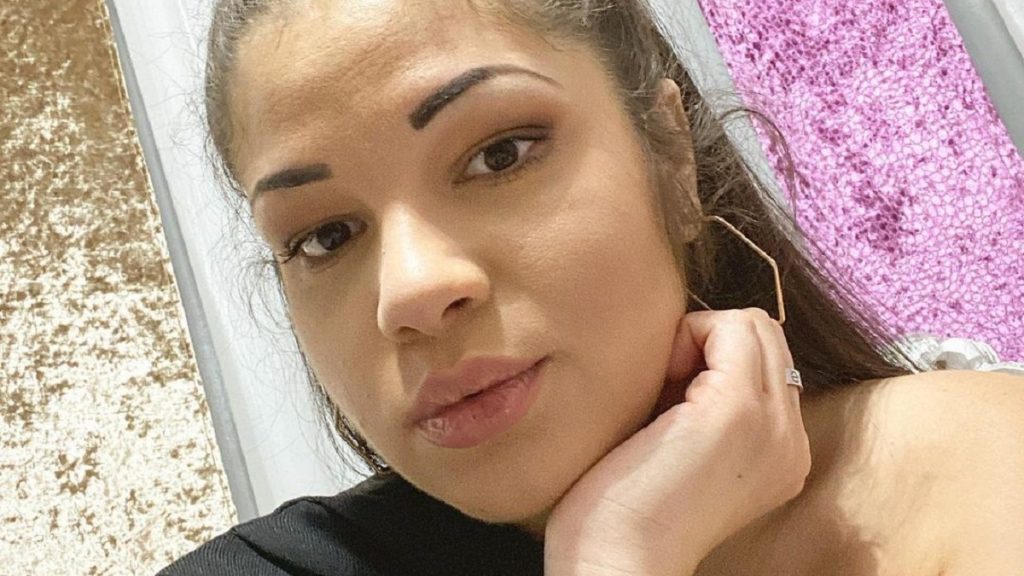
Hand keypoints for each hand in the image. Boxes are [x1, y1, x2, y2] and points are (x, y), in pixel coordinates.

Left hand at [544, 309, 810, 575]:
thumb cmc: (625, 512)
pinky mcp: (737, 409)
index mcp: (781, 453)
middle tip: (660, 383)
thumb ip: (703, 405)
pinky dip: (686, 336)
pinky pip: (731, 326)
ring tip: (658, 388)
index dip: (711, 356)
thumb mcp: (685, 451)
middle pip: (766, 335)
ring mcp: (772, 423)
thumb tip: (686, 347)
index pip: (767, 361)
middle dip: (708, 339)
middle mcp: (792, 439)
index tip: (664, 391)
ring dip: (698, 337)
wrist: (617, 564)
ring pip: (753, 325)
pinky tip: (654, 384)